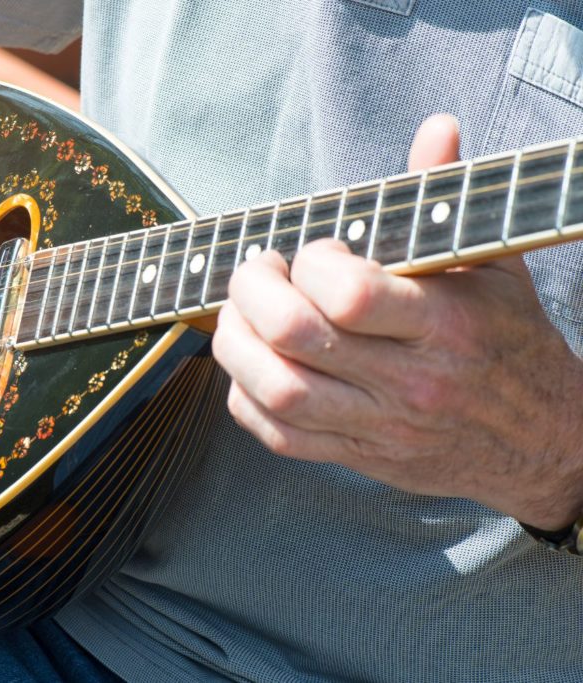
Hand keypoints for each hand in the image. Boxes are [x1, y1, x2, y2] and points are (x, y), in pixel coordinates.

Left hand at [212, 114, 582, 528]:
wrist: (544, 439)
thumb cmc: (507, 340)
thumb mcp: (491, 263)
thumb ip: (447, 196)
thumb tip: (436, 128)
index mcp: (446, 324)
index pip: (348, 295)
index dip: (310, 265)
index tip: (312, 254)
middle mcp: (412, 380)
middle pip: (296, 339)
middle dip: (251, 296)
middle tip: (253, 275)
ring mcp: (382, 425)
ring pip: (278, 392)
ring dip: (236, 347)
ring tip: (239, 318)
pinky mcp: (361, 456)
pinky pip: (280, 437)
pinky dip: (245, 399)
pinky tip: (252, 368)